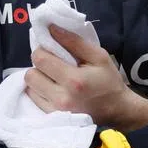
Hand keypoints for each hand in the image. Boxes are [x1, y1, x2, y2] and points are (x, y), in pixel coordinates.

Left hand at [25, 25, 147, 128]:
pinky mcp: (51, 119)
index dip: (43, 50)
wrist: (117, 111)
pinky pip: (33, 100)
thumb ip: (75, 41)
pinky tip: (53, 89)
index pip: (40, 58)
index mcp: (74, 79)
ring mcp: (54, 111)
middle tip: (54, 64)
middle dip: (40, 65)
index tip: (52, 50)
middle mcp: (61, 97)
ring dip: (39, 78)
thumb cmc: (109, 81)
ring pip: (30, 87)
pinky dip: (40, 91)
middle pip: (31, 74)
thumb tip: (51, 28)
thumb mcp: (99, 56)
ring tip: (54, 78)